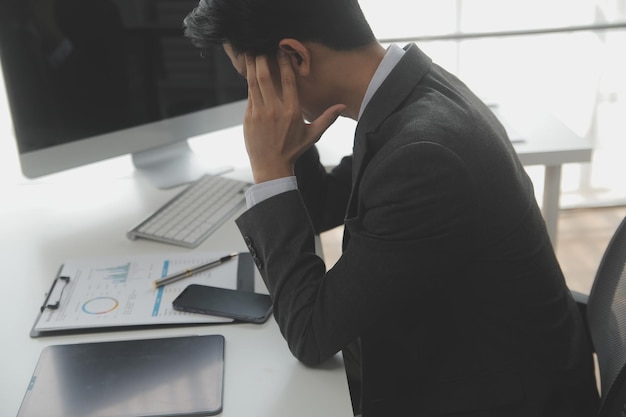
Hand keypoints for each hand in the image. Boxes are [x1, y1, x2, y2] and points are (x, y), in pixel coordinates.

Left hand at [243, 51, 344, 183]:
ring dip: (252, 66)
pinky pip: (249, 96)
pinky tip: (249, 72)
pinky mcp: (248, 118)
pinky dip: (249, 82)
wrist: (271, 166)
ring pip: (254, 83)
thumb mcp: (313, 134)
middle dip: (263, 59)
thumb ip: (327, 118)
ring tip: (252, 53)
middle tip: (262, 47)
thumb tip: (342, 106)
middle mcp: (275, 110)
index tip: (281, 51)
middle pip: (266, 77)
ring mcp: (259, 113)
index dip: (285, 63)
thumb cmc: (293, 150)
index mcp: (292, 112)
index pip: (289, 81)